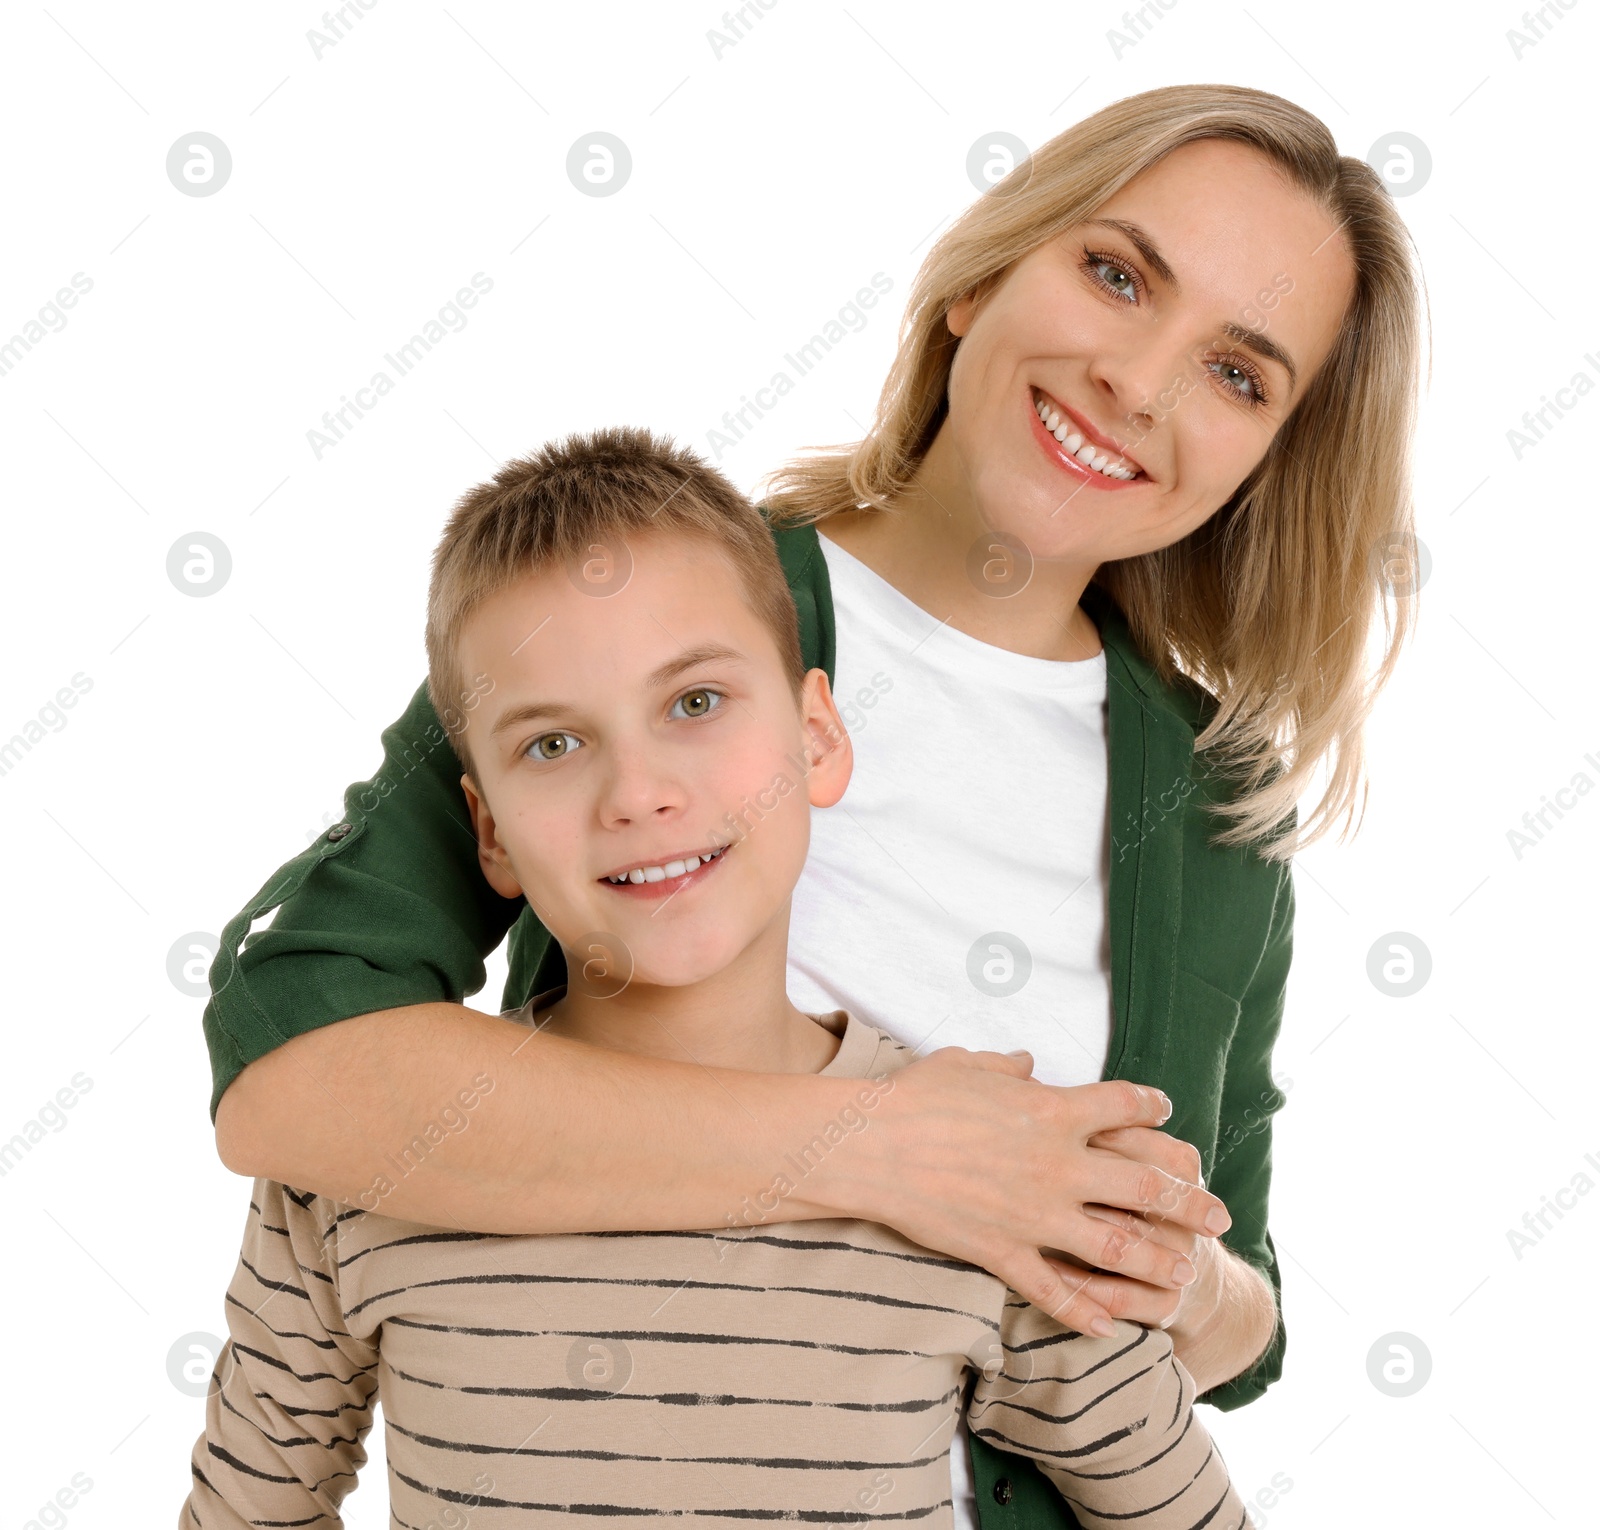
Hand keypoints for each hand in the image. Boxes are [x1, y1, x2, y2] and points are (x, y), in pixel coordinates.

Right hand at [838, 1046, 1232, 1339]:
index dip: (1152, 1108)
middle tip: (1218, 1214)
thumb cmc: (914, 1096)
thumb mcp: (967, 1064)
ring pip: (1117, 1246)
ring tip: (1186, 1274)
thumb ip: (1007, 1068)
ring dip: (1158, 1262)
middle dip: (1188, 1200)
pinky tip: (1111, 1327)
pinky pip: (1055, 1291)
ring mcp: (1035, 1213)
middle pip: (1145, 1184)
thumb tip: (1028, 1064)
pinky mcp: (1004, 1252)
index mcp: (1053, 1109)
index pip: (1124, 1106)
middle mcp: (1058, 1163)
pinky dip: (1085, 1312)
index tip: (1169, 1113)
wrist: (870, 1146)